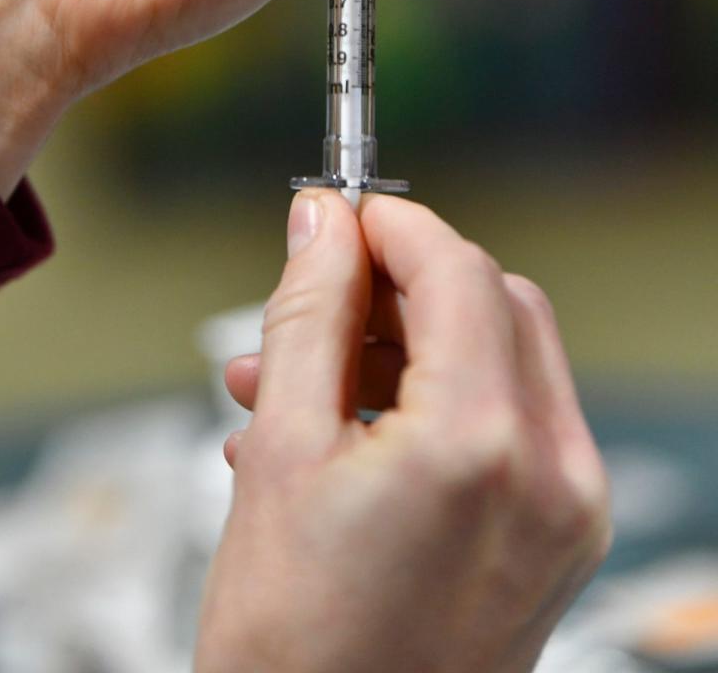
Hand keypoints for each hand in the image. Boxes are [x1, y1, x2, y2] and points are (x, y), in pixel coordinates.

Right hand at [195, 192, 610, 672]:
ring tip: (294, 380)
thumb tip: (322, 224)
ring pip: (497, 360)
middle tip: (314, 299)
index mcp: (481, 445)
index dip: (389, 226)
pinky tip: (338, 429)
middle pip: (490, 304)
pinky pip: (502, 426)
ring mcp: (563, 515)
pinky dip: (430, 404)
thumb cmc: (295, 653)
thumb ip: (309, 315)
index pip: (455, 269)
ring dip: (401, 346)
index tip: (335, 217)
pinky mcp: (555, 543)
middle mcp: (549, 476)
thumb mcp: (284, 453)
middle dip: (395, 287)